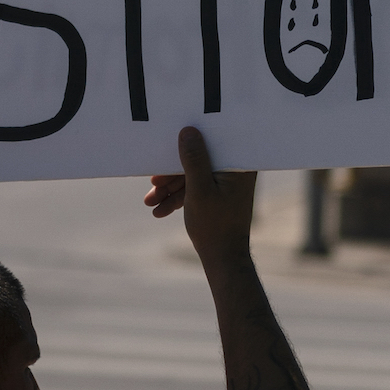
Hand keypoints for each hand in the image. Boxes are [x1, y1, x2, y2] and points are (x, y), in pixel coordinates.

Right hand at [145, 126, 255, 263]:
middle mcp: (235, 170)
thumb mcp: (199, 190)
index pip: (211, 143)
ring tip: (150, 202)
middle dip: (172, 174)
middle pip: (198, 159)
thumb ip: (193, 160)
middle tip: (153, 182)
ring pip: (193, 175)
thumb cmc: (215, 226)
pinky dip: (178, 197)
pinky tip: (159, 210)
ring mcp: (226, 182)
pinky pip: (195, 188)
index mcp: (238, 165)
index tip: (167, 148)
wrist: (223, 259)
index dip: (187, 144)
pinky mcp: (217, 193)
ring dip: (170, 188)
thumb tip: (188, 131)